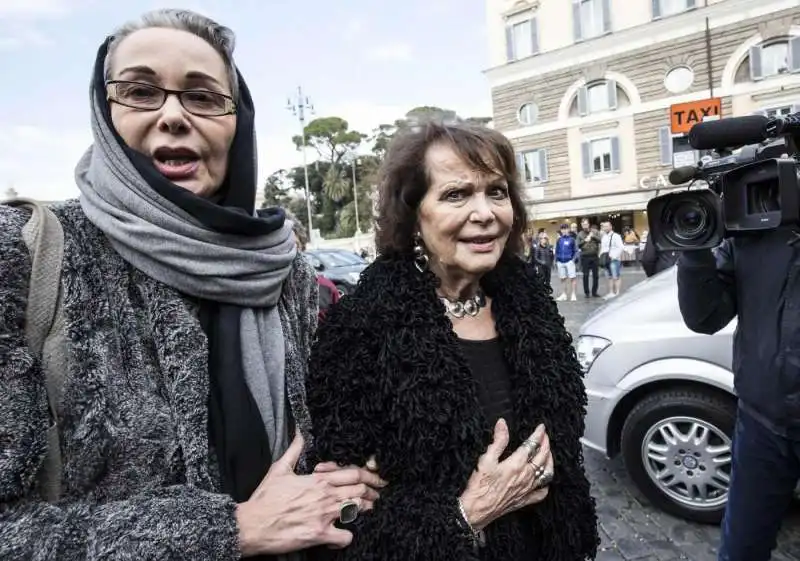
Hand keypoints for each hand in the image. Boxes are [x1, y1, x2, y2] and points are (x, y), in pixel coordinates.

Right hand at [236, 434, 383, 555]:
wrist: (252, 525)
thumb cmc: (265, 498)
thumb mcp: (279, 469)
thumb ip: (294, 450)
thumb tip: (299, 432)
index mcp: (318, 480)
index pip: (352, 473)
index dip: (368, 475)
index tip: (375, 478)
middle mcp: (325, 496)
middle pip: (360, 490)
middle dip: (371, 492)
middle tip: (376, 494)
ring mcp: (324, 516)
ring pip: (357, 509)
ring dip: (363, 509)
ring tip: (365, 509)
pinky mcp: (319, 535)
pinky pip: (345, 537)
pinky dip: (347, 536)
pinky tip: (341, 534)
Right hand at [458, 419, 553, 530]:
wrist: (477, 509)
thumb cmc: (480, 486)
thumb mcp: (486, 459)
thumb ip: (498, 441)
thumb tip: (502, 425)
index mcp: (516, 464)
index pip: (532, 445)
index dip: (538, 434)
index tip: (541, 428)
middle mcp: (525, 476)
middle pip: (542, 457)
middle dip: (546, 444)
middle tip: (545, 436)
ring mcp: (527, 489)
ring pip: (547, 473)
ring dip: (550, 462)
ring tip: (549, 454)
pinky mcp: (525, 500)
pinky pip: (541, 493)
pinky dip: (545, 485)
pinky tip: (544, 481)